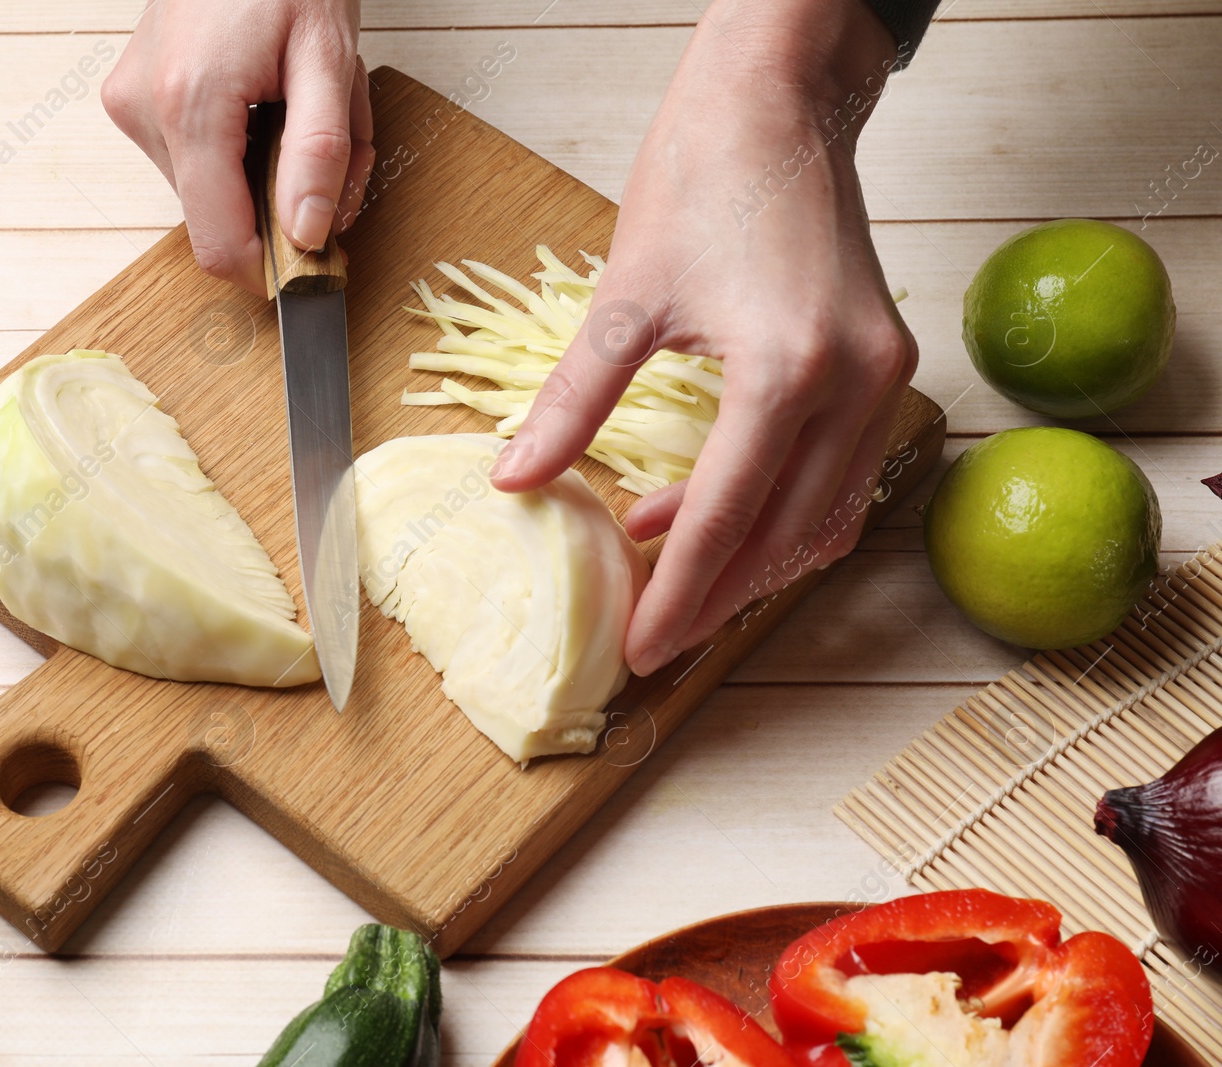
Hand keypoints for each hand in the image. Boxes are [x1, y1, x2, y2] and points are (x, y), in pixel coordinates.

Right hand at [101, 0, 372, 294]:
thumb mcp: (329, 59)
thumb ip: (321, 153)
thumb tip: (308, 235)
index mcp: (190, 106)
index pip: (221, 247)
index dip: (273, 271)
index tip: (319, 259)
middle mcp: (146, 112)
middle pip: (224, 219)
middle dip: (288, 201)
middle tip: (333, 145)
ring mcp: (132, 107)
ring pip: (214, 192)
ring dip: (271, 171)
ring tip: (299, 107)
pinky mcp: (133, 101)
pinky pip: (198, 160)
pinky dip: (246, 148)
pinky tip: (268, 101)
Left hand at [489, 0, 916, 675]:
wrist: (779, 100)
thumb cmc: (704, 175)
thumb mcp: (624, 298)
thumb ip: (573, 404)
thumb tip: (516, 479)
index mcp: (786, 369)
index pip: (726, 519)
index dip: (679, 595)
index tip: (639, 650)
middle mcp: (854, 383)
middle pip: (784, 535)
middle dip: (716, 595)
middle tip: (653, 634)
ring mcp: (883, 376)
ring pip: (822, 516)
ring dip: (748, 558)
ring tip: (669, 572)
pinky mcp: (883, 365)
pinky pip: (839, 473)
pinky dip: (778, 509)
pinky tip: (703, 507)